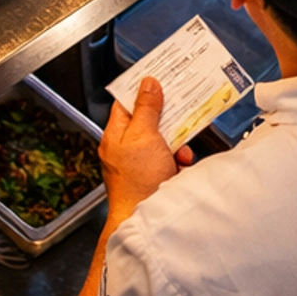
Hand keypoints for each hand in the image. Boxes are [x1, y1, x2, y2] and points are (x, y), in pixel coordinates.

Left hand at [98, 77, 191, 221]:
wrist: (145, 219)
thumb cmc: (136, 182)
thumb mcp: (144, 136)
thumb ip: (147, 109)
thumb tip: (148, 84)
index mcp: (116, 135)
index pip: (126, 102)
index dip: (142, 89)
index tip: (158, 76)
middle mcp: (126, 148)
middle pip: (149, 120)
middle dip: (167, 119)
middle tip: (180, 110)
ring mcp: (141, 163)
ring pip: (163, 140)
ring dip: (176, 142)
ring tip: (179, 151)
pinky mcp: (155, 176)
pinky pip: (170, 159)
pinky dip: (179, 160)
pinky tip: (181, 165)